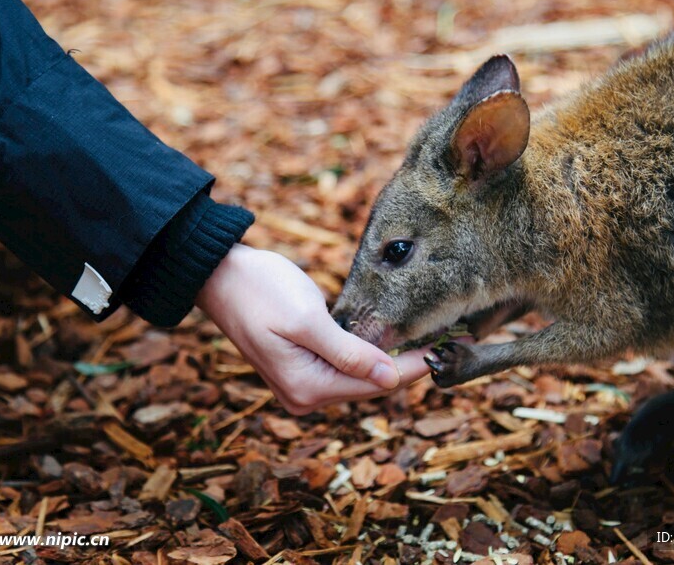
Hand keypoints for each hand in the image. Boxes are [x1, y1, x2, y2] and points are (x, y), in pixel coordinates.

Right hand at [195, 244, 432, 414]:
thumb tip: (391, 379)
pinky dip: (370, 356)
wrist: (218, 276)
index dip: (418, 366)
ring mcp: (301, 384)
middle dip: (410, 364)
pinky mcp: (301, 367)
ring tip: (432, 342)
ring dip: (392, 361)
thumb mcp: (308, 320)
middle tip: (454, 343)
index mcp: (308, 387)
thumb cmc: (260, 290)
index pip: (378, 383)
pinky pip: (345, 368)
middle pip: (372, 385)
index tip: (455, 350)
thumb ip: (350, 354)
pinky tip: (393, 342)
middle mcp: (304, 396)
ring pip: (360, 378)